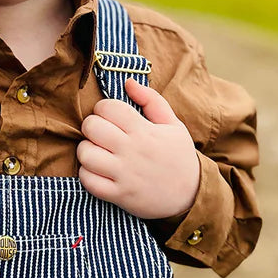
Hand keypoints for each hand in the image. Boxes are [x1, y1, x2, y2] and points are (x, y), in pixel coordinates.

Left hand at [77, 78, 199, 218]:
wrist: (192, 196)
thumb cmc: (179, 156)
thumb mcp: (173, 124)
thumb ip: (151, 100)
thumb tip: (127, 82)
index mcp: (144, 131)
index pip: (109, 107)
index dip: (102, 108)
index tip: (108, 115)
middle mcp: (132, 151)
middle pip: (92, 127)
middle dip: (91, 126)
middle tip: (100, 133)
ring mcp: (124, 174)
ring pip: (86, 154)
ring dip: (86, 150)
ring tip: (96, 151)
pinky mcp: (118, 195)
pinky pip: (88, 181)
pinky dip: (87, 174)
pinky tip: (97, 171)